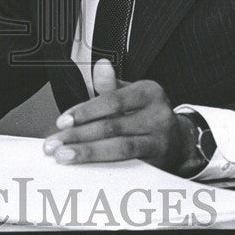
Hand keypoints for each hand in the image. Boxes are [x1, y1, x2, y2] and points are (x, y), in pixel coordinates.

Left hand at [42, 59, 198, 173]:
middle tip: (55, 144)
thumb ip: (110, 84)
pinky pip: (128, 166)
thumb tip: (100, 65)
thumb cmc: (147, 113)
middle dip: (79, 136)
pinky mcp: (159, 164)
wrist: (179, 140)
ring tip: (64, 156)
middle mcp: (158, 115)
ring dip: (88, 153)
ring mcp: (159, 141)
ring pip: (120, 149)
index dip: (85, 112)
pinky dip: (105, 167)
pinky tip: (87, 169)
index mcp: (149, 92)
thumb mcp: (131, 92)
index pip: (113, 101)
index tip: (63, 121)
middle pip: (113, 126)